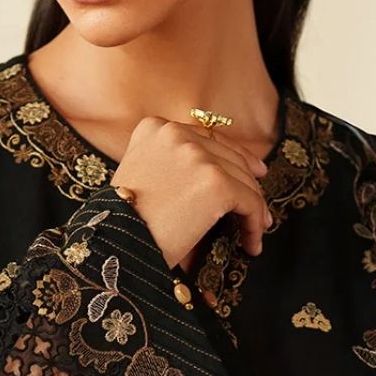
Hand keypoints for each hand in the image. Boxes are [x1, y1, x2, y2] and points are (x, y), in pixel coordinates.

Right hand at [110, 114, 272, 270]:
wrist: (116, 246)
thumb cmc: (126, 222)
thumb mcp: (141, 175)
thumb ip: (172, 163)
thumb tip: (218, 169)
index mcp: (154, 128)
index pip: (207, 138)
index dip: (235, 156)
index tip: (253, 171)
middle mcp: (175, 133)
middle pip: (228, 157)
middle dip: (248, 184)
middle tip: (258, 208)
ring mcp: (198, 156)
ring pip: (243, 180)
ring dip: (253, 209)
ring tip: (254, 232)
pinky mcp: (216, 183)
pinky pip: (249, 202)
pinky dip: (254, 224)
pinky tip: (251, 242)